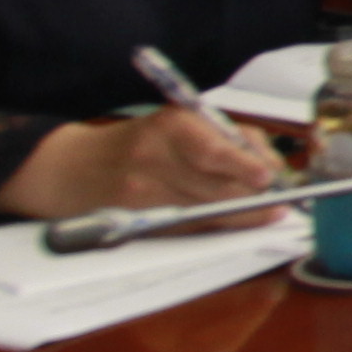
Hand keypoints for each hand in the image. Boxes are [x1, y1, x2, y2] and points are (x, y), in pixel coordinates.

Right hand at [0, 104, 292, 221]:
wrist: (70, 168)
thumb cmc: (138, 142)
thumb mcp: (177, 125)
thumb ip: (224, 139)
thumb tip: (271, 166)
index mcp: (170, 126)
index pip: (213, 149)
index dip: (246, 166)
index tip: (270, 176)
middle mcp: (154, 158)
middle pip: (215, 185)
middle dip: (253, 196)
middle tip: (281, 201)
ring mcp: (143, 192)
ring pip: (206, 210)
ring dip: (240, 214)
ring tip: (265, 212)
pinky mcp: (137, 219)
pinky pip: (186, 226)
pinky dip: (214, 225)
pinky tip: (232, 222)